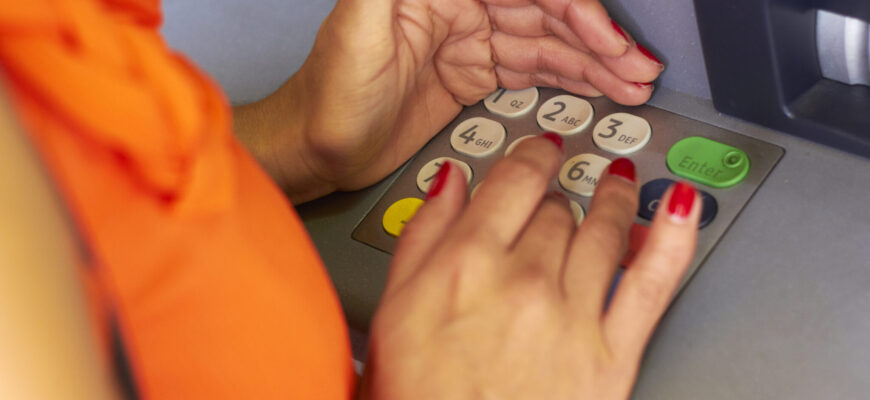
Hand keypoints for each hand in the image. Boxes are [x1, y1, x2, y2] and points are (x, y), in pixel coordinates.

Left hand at [233, 0, 664, 202]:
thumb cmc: (324, 96)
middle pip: (543, 14)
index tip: (606, 40)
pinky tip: (595, 87)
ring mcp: (466, 42)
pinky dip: (565, 79)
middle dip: (595, 40)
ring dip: (591, 63)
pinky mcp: (469, 76)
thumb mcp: (358, 27)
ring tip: (632, 83)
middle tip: (637, 68)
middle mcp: (457, 7)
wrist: (314, 149)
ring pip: (543, 44)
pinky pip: (528, 71)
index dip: (573, 11)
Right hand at [361, 135, 699, 398]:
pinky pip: (654, 283)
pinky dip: (674, 239)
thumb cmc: (420, 398)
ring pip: (604, 231)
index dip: (532, 156)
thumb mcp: (394, 311)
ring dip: (614, 198)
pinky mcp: (613, 355)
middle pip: (557, 209)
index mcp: (467, 263)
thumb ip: (422, 236)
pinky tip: (682, 208)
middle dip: (558, 195)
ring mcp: (574, 315)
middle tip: (561, 189)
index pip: (513, 182)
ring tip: (619, 181)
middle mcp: (524, 280)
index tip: (540, 149)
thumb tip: (450, 183)